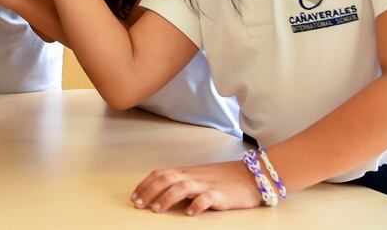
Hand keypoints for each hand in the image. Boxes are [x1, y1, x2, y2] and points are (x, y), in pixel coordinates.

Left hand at [131, 160, 262, 215]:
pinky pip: (207, 198)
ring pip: (182, 187)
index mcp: (187, 173)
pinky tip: (189, 213)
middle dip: (149, 191)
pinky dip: (197, 205)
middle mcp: (194, 176)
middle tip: (138, 205)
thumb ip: (182, 184)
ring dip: (166, 198)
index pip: (161, 174)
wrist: (252, 175)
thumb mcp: (199, 178)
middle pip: (166, 178)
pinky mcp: (221, 194)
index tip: (134, 196)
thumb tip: (161, 194)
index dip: (145, 184)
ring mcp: (207, 184)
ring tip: (156, 210)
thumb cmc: (224, 178)